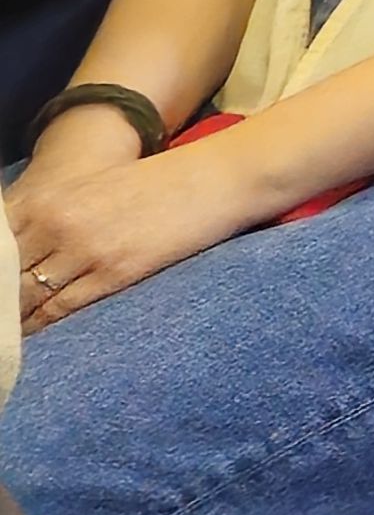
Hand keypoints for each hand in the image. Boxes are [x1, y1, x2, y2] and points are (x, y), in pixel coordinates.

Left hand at [10, 124, 292, 331]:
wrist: (212, 179)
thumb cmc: (153, 185)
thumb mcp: (89, 189)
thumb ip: (49, 215)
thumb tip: (18, 252)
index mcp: (45, 199)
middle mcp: (56, 222)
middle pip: (4, 275)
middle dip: (0, 299)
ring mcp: (84, 248)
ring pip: (25, 296)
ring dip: (13, 318)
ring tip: (8, 335)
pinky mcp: (114, 271)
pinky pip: (61, 308)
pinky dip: (42, 326)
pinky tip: (36, 335)